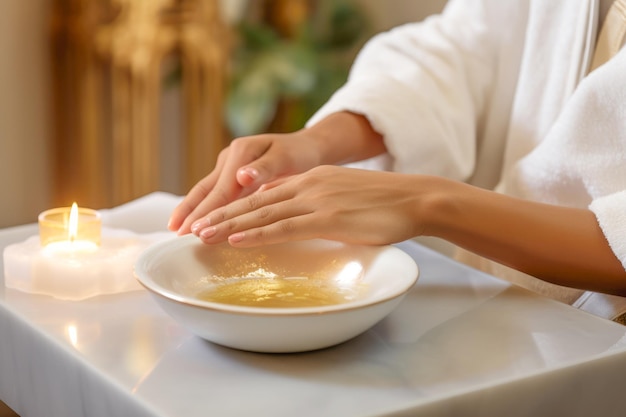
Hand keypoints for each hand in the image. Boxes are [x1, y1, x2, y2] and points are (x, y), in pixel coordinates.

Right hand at [168, 131, 321, 234]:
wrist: (306, 147)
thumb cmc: (300, 153)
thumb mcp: (287, 157)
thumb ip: (266, 168)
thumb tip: (242, 176)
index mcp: (241, 152)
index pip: (222, 189)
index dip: (208, 210)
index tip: (195, 228)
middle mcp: (230, 158)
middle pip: (206, 189)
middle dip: (190, 211)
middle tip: (176, 233)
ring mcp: (229, 167)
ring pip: (206, 191)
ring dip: (191, 210)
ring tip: (175, 229)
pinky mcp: (233, 176)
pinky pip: (216, 194)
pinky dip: (205, 208)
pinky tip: (196, 221)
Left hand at [191, 165, 425, 246]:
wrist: (414, 198)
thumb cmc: (384, 203)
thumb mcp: (344, 194)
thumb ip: (319, 201)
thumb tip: (301, 217)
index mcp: (312, 178)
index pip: (265, 192)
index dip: (236, 205)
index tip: (213, 216)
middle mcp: (308, 185)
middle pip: (255, 201)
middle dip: (222, 214)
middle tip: (194, 227)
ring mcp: (316, 200)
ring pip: (263, 213)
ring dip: (229, 226)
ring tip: (202, 236)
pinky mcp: (327, 218)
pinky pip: (283, 228)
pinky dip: (256, 235)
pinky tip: (235, 242)